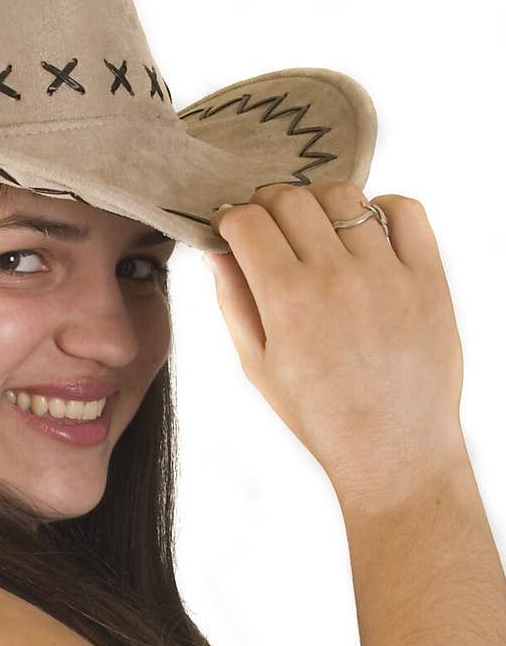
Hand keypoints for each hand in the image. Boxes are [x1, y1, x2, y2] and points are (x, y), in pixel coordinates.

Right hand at [205, 181, 465, 503]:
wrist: (393, 449)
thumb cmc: (323, 417)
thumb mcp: (259, 367)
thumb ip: (235, 303)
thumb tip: (218, 252)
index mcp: (287, 302)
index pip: (249, 222)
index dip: (233, 217)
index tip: (234, 227)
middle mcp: (336, 278)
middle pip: (291, 199)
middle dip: (269, 204)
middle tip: (270, 225)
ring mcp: (387, 274)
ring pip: (344, 196)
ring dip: (320, 201)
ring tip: (317, 227)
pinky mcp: (428, 277)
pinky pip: (405, 211)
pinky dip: (381, 207)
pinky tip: (366, 232)